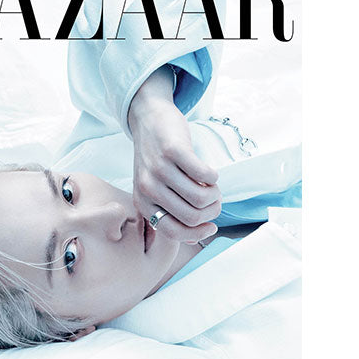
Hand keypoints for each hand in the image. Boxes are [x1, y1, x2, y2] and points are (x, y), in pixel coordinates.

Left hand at [128, 70, 220, 242]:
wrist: (147, 120)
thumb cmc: (157, 159)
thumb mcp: (156, 189)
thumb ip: (171, 213)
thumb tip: (195, 238)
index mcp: (143, 204)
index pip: (174, 232)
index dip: (198, 233)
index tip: (211, 225)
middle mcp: (148, 189)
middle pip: (192, 217)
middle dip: (212, 212)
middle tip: (215, 199)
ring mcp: (159, 169)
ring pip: (200, 198)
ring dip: (215, 193)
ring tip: (212, 185)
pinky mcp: (172, 150)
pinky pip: (204, 174)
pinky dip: (213, 176)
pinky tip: (209, 172)